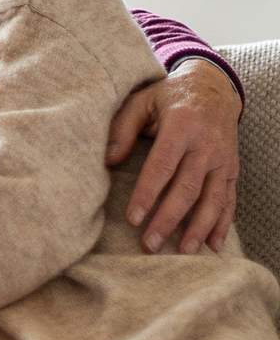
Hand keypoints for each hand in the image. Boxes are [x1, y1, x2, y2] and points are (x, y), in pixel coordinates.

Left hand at [105, 59, 240, 253]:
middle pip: (187, 188)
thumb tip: (108, 161)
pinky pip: (229, 199)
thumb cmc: (169, 97)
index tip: (133, 218)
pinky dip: (223, 224)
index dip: (148, 193)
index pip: (163, 165)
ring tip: (183, 252)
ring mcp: (223, 159)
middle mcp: (207, 144)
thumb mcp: (142, 101)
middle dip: (169, 219)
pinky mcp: (232, 169)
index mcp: (182, 125)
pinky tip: (213, 245)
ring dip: (198, 228)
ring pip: (212, 198)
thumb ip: (123, 128)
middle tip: (150, 244)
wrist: (214, 87)